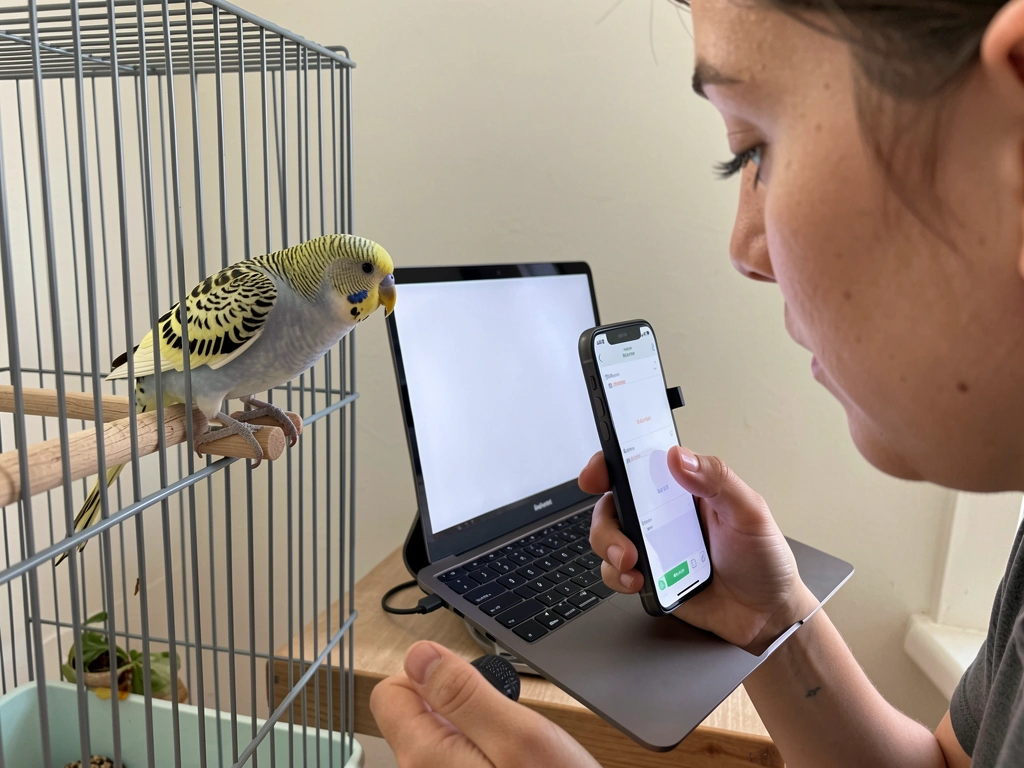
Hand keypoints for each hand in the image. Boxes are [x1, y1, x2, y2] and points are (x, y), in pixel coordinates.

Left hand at [370, 641, 600, 767]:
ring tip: (511, 743)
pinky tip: (511, 761)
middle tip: (503, 719)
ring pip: (440, 732)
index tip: (470, 684)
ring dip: (473, 725)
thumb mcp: (520, 735)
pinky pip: (459, 754)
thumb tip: (418, 655)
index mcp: (425, 756)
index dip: (430, 674)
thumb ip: (463, 693)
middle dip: (457, 701)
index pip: (389, 692)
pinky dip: (483, 747)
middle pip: (415, 711)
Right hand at [579, 447, 818, 653]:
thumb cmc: (765, 560)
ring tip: (630, 565)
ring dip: (608, 548)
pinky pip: (616, 571)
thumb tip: (678, 456)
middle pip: (613, 502)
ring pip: (607, 536)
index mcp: (686, 490)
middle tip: (622, 542)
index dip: (610, 464)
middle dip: (605, 520)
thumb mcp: (750, 512)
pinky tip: (637, 582)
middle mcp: (663, 514)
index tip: (596, 474)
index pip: (641, 465)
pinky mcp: (650, 576)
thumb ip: (717, 479)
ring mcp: (654, 545)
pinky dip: (617, 576)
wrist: (768, 616)